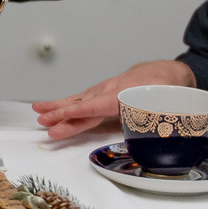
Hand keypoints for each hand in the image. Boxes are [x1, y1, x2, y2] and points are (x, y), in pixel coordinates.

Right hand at [33, 59, 193, 137]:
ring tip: (39, 113)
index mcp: (125, 94)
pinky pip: (83, 99)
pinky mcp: (105, 92)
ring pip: (80, 100)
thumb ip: (151, 119)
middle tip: (43, 122)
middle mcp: (111, 90)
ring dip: (58, 108)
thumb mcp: (165, 104)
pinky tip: (54, 108)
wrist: (169, 72)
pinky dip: (68, 103)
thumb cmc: (167, 89)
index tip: (64, 117)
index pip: (98, 105)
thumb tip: (140, 136)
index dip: (81, 112)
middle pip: (83, 103)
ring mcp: (106, 90)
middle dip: (62, 113)